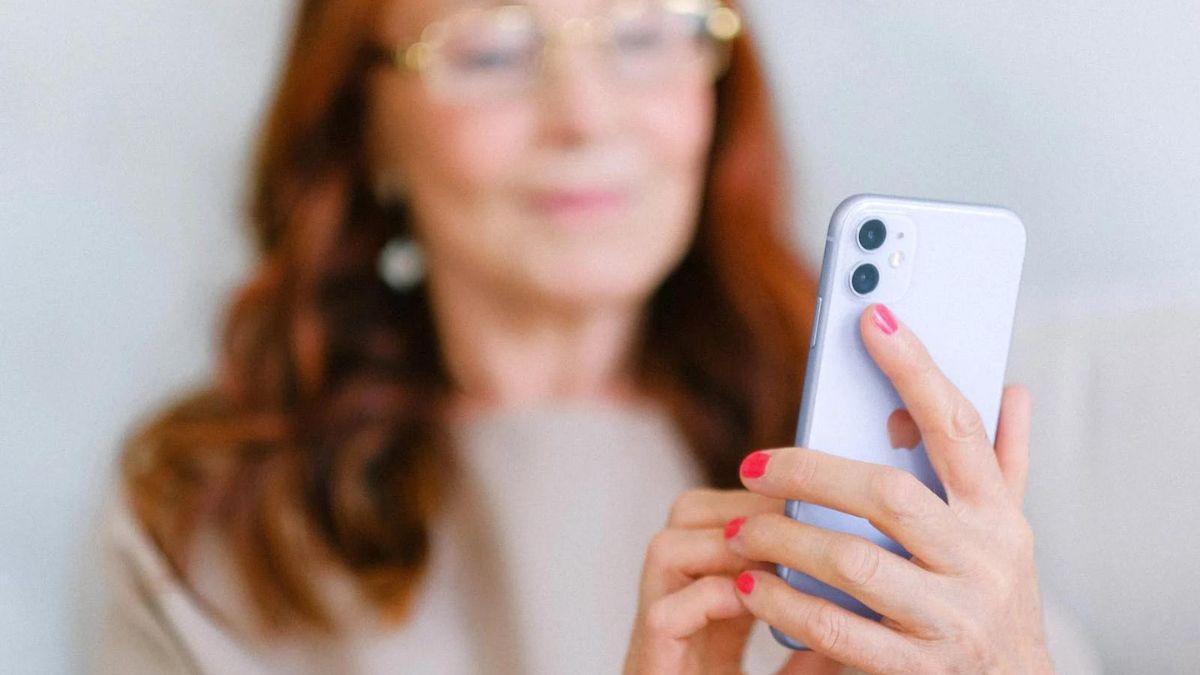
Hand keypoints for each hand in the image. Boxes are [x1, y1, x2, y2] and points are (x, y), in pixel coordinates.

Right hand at [622, 488, 843, 673]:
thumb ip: (817, 646)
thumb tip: (869, 614)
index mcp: (710, 602)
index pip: (721, 519)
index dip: (759, 502)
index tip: (807, 503)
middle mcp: (678, 606)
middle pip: (685, 516)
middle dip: (738, 507)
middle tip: (788, 521)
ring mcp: (658, 635)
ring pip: (665, 549)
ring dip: (721, 545)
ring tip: (769, 559)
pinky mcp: (649, 666)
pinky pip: (664, 615)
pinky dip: (707, 600)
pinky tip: (749, 602)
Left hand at [723, 303, 1053, 673]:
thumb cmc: (994, 599)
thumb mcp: (1008, 532)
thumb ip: (1003, 462)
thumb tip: (1014, 386)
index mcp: (1000, 516)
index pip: (958, 427)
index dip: (916, 368)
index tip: (872, 315)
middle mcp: (983, 563)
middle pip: (888, 495)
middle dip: (810, 474)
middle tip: (753, 465)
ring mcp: (951, 620)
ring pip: (854, 564)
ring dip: (783, 541)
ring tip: (737, 530)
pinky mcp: (918, 669)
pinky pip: (838, 631)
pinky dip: (786, 604)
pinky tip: (749, 586)